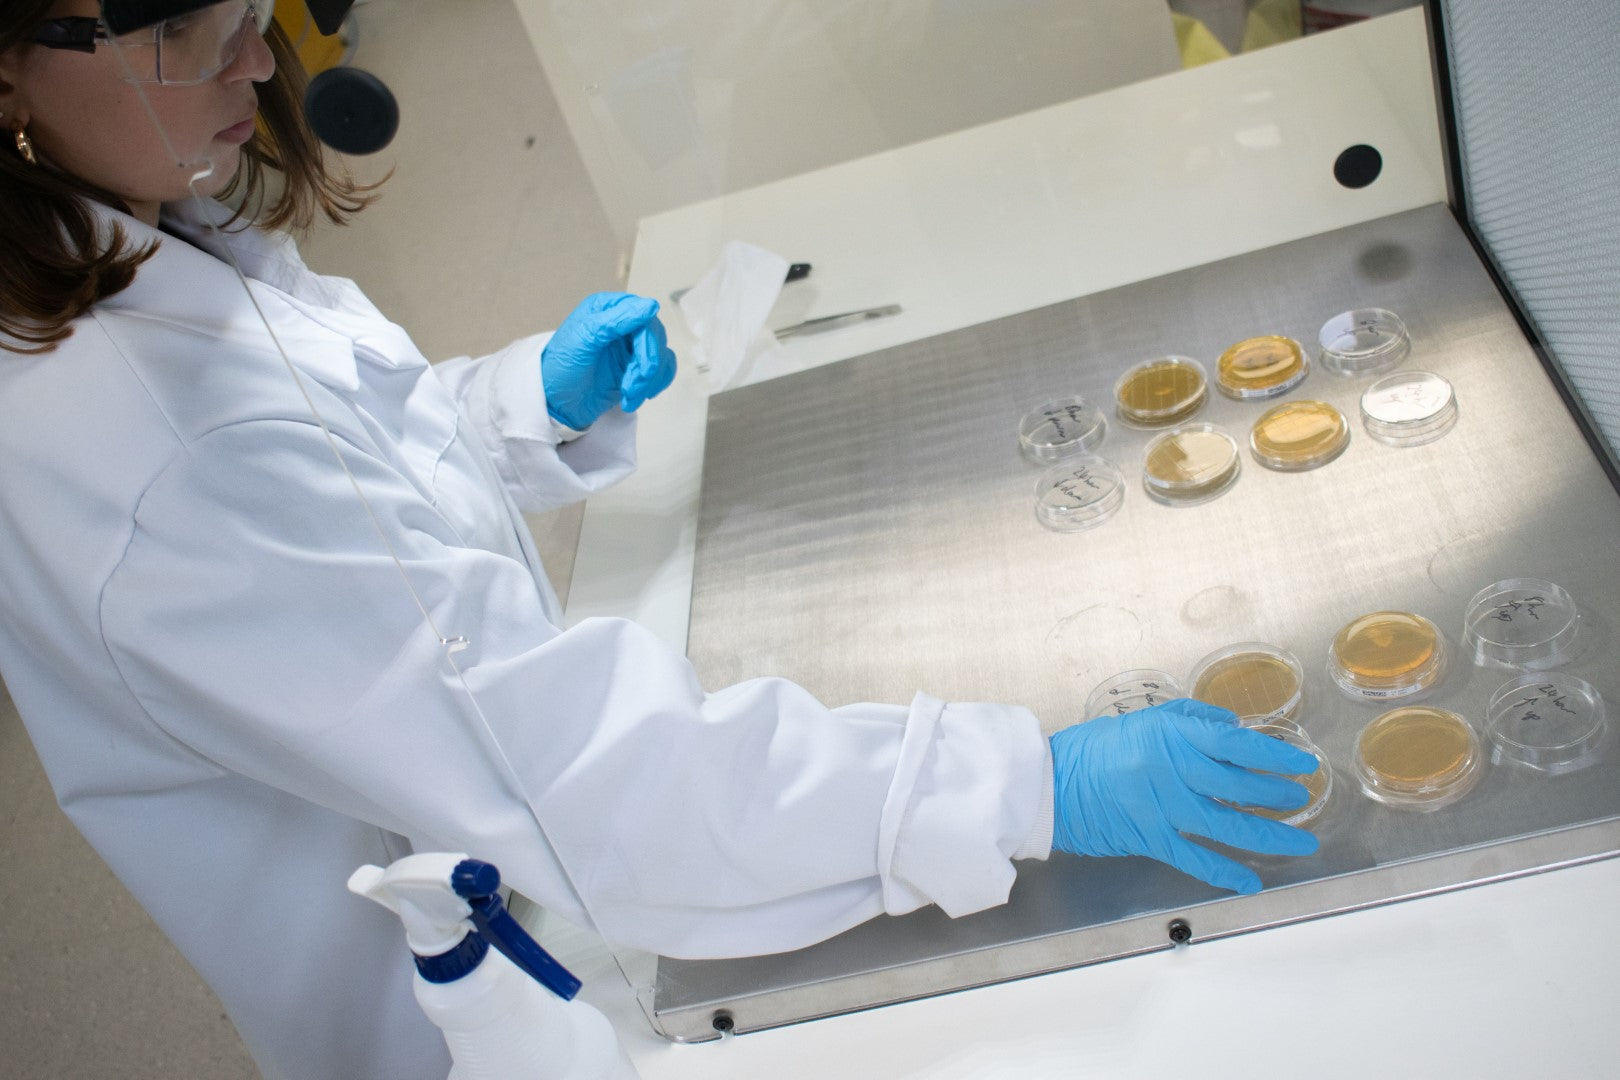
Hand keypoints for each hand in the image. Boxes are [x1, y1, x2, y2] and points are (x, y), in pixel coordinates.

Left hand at [541, 292, 676, 428]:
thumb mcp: (583, 339)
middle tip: (631, 386)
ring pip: (661, 356)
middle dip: (646, 366)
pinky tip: (637, 396)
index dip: (647, 340)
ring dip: (649, 380)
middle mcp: (623, 323)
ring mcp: (631, 346)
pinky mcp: (636, 367)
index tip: (643, 364)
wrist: (556, 402)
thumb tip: (651, 306)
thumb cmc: (561, 367)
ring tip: (629, 396)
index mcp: (607, 309)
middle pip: (655, 337)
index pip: (643, 315)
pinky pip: (662, 370)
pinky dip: (654, 385)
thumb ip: (616, 320)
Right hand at [1050, 698, 1319, 893]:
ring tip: (1299, 840)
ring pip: (1228, 825)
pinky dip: (1224, 872)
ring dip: (1268, 835)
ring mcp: (1162, 808)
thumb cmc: (1093, 749)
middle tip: (1300, 798)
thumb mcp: (1143, 719)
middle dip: (1277, 794)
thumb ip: (1189, 720)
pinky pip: (1195, 858)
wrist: (1049, 785)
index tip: (1299, 763)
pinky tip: (1250, 880)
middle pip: (1240, 786)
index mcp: (1171, 736)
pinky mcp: (1150, 838)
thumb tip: (1234, 727)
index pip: (1236, 744)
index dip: (1274, 756)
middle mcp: (1172, 770)